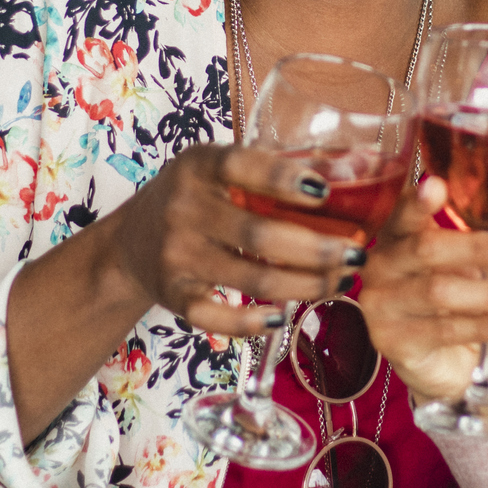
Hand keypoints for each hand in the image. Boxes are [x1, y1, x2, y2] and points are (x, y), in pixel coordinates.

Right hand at [103, 142, 365, 336]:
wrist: (128, 244)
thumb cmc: (194, 199)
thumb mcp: (219, 170)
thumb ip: (278, 168)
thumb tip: (360, 168)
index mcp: (199, 166)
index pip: (242, 166)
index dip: (284, 179)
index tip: (325, 192)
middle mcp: (183, 208)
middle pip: (259, 234)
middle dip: (318, 249)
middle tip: (356, 255)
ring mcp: (176, 255)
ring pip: (251, 277)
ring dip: (305, 285)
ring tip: (340, 282)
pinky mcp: (173, 295)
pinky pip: (217, 317)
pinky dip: (253, 321)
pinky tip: (284, 316)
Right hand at [360, 176, 487, 402]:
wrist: (440, 363)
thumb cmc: (456, 302)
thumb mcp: (477, 267)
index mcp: (397, 236)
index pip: (404, 213)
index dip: (418, 201)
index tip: (437, 187)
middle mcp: (381, 265)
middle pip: (427, 249)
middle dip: (478, 249)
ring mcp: (380, 304)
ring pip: (436, 291)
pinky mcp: (391, 341)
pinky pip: (441, 331)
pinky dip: (481, 326)